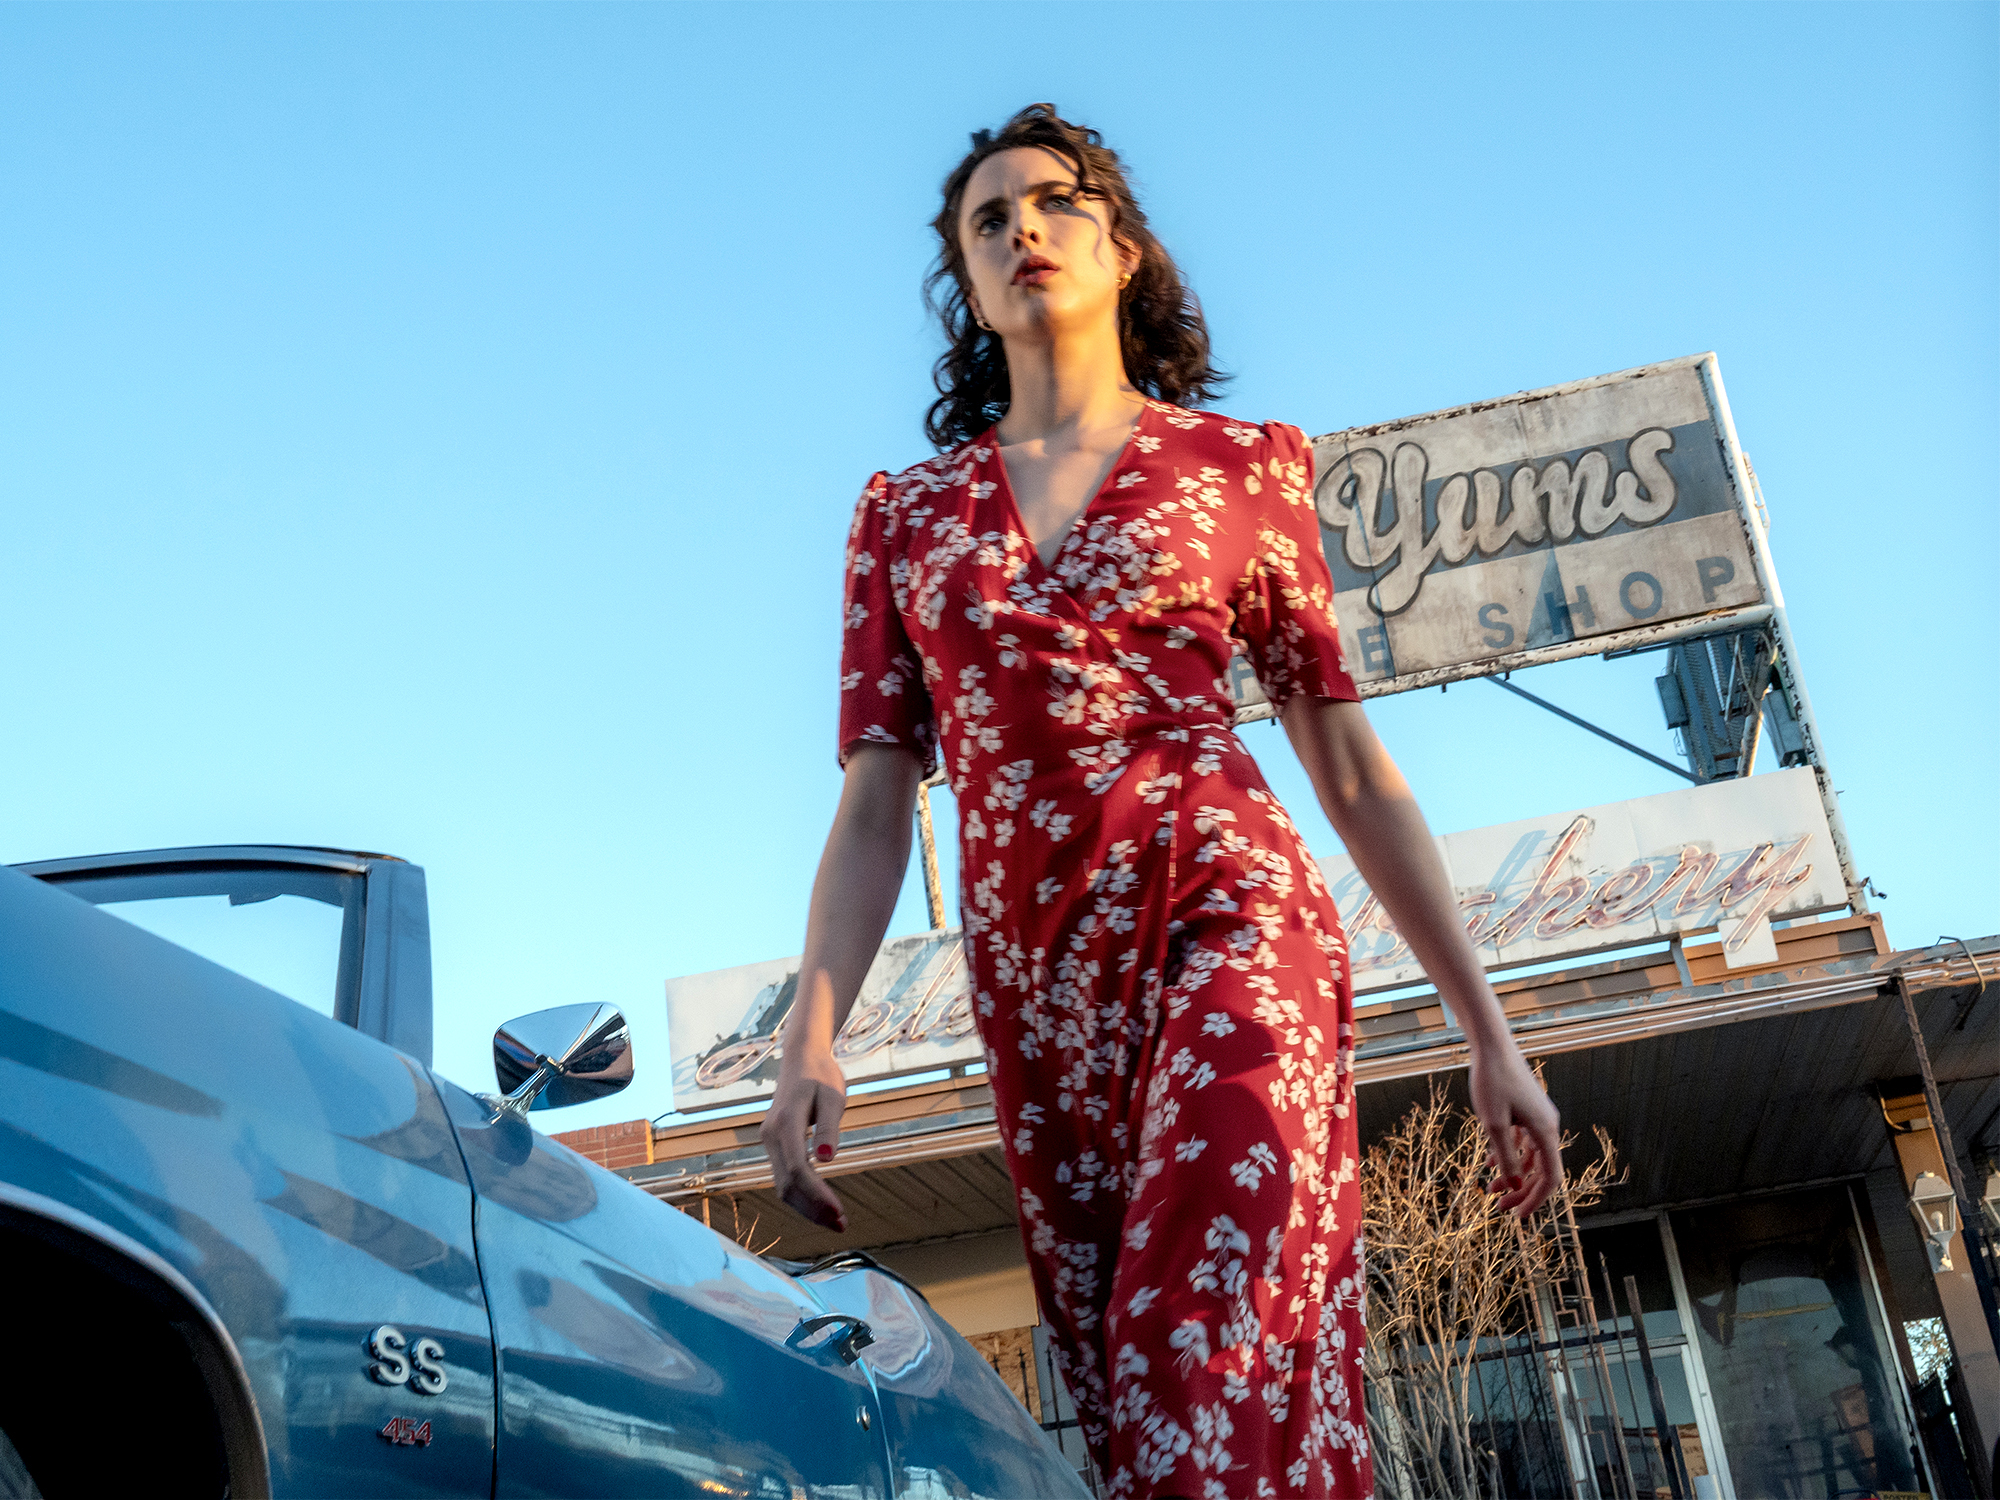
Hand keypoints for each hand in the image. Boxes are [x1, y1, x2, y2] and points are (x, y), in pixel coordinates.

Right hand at [758, 1047, 849, 1232]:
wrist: (801, 1059)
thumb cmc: (821, 1075)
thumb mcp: (834, 1096)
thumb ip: (830, 1127)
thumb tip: (827, 1159)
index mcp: (785, 1122)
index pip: (798, 1168)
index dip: (817, 1194)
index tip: (839, 1212)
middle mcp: (771, 1135)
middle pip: (787, 1183)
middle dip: (813, 1208)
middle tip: (842, 1224)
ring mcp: (769, 1142)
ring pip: (782, 1185)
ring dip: (807, 1207)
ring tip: (836, 1221)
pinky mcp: (775, 1146)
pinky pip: (784, 1178)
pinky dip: (802, 1196)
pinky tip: (823, 1206)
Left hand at [1467, 1043, 1562, 1216]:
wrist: (1491, 1045)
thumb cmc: (1492, 1081)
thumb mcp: (1493, 1124)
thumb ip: (1507, 1157)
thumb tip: (1515, 1187)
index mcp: (1545, 1131)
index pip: (1550, 1177)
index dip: (1536, 1200)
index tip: (1518, 1215)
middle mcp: (1547, 1126)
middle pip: (1540, 1170)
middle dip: (1521, 1191)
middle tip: (1498, 1207)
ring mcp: (1537, 1117)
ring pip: (1530, 1156)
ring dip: (1512, 1174)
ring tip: (1489, 1187)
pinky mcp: (1526, 1109)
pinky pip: (1522, 1141)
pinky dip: (1509, 1154)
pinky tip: (1491, 1164)